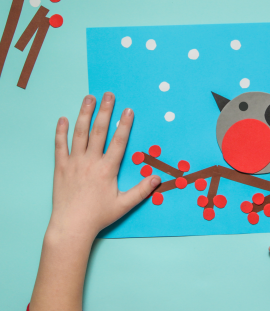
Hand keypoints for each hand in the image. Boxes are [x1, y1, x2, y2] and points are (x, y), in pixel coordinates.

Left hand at [49, 92, 160, 237]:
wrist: (71, 226)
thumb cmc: (98, 215)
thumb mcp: (124, 204)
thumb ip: (141, 190)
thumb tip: (157, 178)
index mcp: (107, 169)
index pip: (118, 142)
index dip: (124, 125)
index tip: (128, 110)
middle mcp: (90, 161)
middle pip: (99, 131)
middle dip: (105, 111)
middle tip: (108, 95)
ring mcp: (74, 162)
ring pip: (79, 133)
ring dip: (84, 114)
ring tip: (89, 98)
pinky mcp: (60, 167)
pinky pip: (59, 145)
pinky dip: (60, 131)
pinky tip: (62, 118)